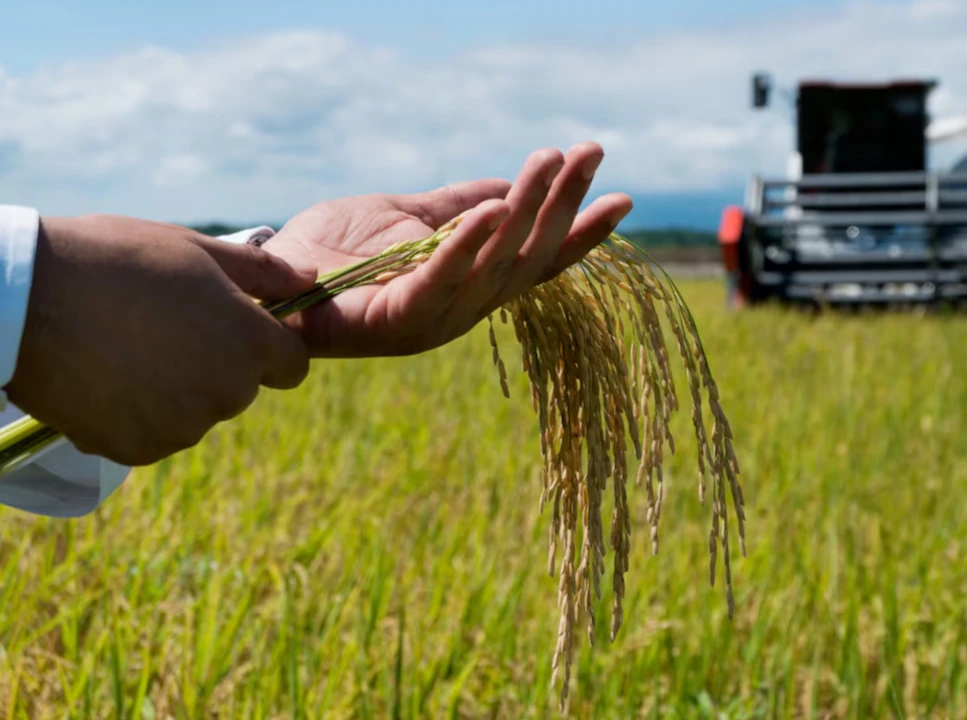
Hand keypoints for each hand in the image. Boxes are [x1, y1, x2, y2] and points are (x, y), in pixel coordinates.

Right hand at [4, 214, 314, 465]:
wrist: (23, 302)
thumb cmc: (114, 261)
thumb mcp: (196, 250)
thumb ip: (263, 273)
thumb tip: (310, 279)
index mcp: (250, 345)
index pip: (293, 365)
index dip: (269, 345)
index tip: (233, 326)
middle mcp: (226, 395)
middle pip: (240, 387)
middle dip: (216, 362)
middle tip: (162, 325)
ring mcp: (181, 428)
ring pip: (195, 412)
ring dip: (174, 389)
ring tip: (126, 345)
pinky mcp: (136, 451)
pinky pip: (153, 434)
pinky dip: (135, 413)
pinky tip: (105, 374)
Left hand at [262, 142, 632, 356]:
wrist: (269, 281)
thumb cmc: (336, 251)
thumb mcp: (409, 217)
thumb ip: (458, 207)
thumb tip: (510, 186)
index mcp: (470, 287)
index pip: (538, 261)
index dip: (581, 231)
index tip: (622, 196)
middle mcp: (462, 309)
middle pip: (528, 257)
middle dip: (563, 204)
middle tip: (589, 155)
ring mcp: (433, 319)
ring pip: (495, 263)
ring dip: (528, 208)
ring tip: (550, 162)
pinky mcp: (397, 320)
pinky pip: (442, 279)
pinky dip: (471, 245)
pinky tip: (498, 208)